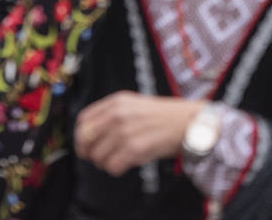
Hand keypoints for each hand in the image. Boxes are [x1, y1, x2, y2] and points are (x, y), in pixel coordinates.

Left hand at [75, 92, 203, 177]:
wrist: (190, 122)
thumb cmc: (165, 117)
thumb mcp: (136, 105)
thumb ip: (112, 115)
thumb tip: (88, 136)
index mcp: (117, 101)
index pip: (83, 120)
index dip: (81, 136)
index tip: (86, 145)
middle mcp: (119, 114)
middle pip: (85, 139)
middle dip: (89, 152)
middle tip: (98, 158)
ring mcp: (126, 131)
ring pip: (97, 156)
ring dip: (106, 162)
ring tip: (121, 158)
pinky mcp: (135, 148)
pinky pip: (112, 166)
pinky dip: (117, 169)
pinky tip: (129, 162)